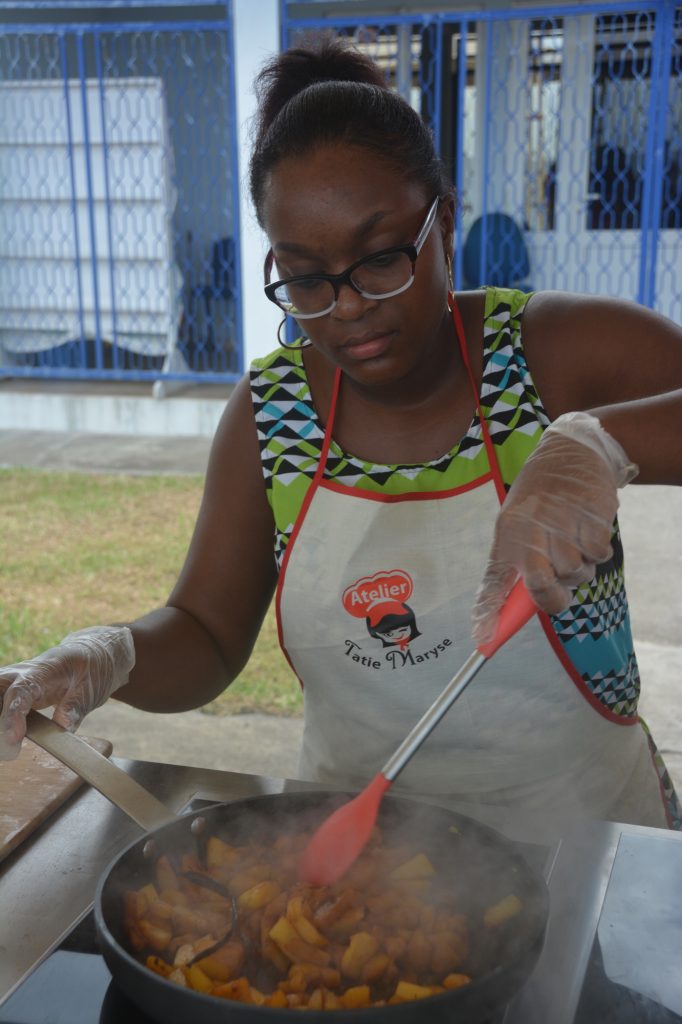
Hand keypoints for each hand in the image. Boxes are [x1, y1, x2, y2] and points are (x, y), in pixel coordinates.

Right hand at [0, 625, 134, 759]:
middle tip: (8, 746)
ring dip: (0, 718)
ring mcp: (15, 680)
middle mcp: (22, 672)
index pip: (20, 691)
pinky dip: (2, 718)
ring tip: (8, 746)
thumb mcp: (90, 689)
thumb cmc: (92, 670)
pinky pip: (0, 701)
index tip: (13, 739)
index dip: (12, 716)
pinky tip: (6, 736)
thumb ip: (75, 708)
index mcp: (44, 670)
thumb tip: (62, 727)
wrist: (92, 654)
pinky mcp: (13, 690)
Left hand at [472, 412, 637, 645]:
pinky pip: (599, 555)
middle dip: (555, 598)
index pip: (494, 581)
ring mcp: (563, 525)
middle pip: (544, 588)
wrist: (570, 453)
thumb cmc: (539, 498)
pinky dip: (597, 548)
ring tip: (572, 538)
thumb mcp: (516, 524)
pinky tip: (587, 526)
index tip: (481, 640)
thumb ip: (515, 564)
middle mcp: (531, 531)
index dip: (488, 614)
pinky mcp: (591, 519)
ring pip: (577, 574)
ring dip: (580, 567)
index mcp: (507, 535)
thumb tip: (505, 607)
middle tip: (559, 588)